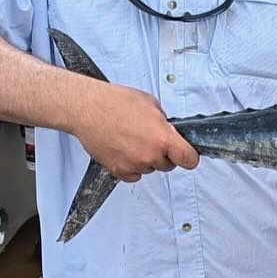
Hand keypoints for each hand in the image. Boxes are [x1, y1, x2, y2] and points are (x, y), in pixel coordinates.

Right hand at [71, 83, 198, 181]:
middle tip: (150, 138)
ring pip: (150, 169)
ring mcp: (134, 165)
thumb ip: (164, 122)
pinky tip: (123, 148)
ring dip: (145, 158)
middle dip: (163, 154)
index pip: (189, 160)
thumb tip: (169, 131)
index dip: (189, 157)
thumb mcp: (151, 104)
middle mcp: (150, 155)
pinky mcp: (118, 171)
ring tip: (131, 139)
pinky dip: (131, 165)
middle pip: (168, 165)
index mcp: (162, 138)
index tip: (187, 155)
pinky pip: (134, 174)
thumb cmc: (114, 102)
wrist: (86, 109)